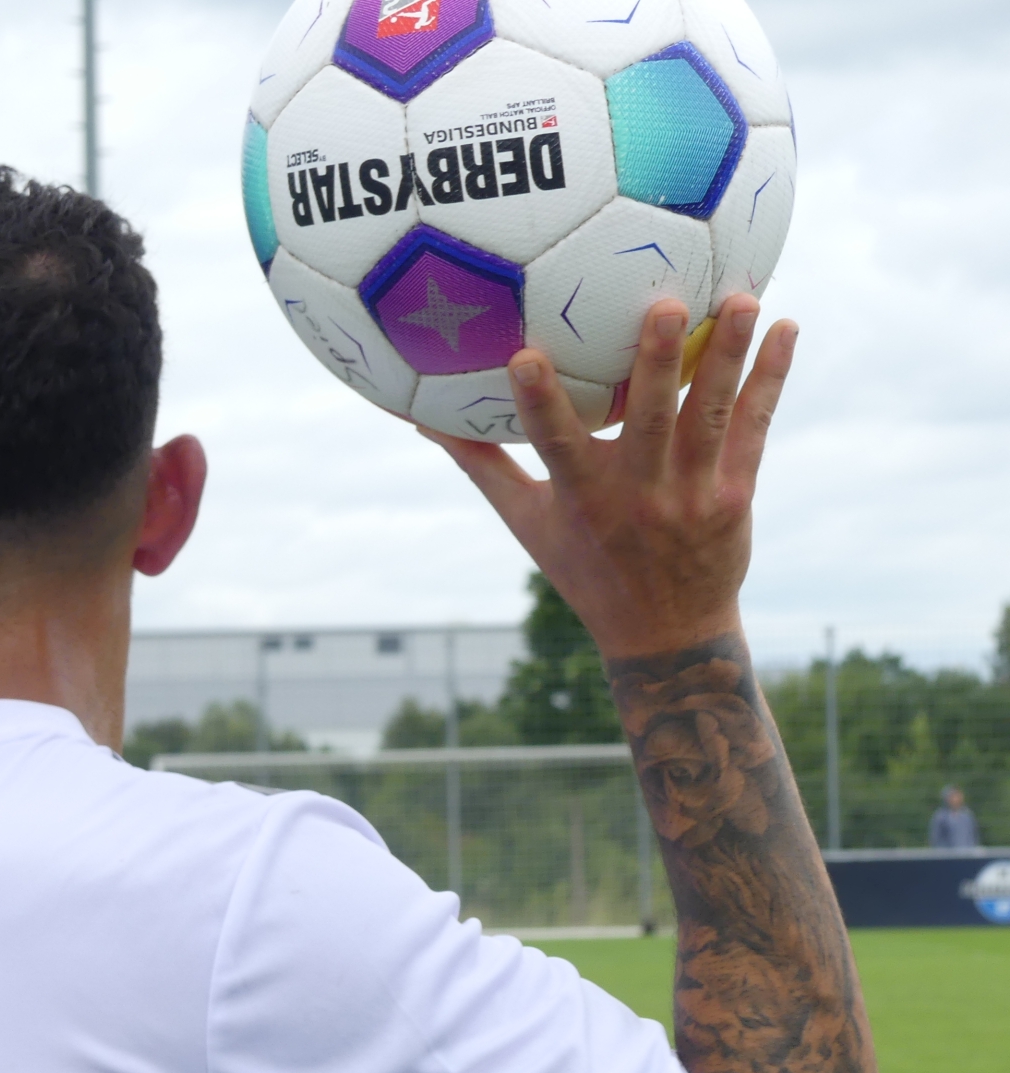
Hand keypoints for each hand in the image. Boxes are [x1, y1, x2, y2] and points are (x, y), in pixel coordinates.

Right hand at [422, 295, 797, 659]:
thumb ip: (484, 466)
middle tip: (666, 304)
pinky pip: (754, 427)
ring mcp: (691, 493)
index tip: (523, 357)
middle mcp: (639, 494)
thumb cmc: (585, 569)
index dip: (539, 403)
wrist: (667, 632)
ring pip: (711, 415)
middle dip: (658, 361)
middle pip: (650, 421)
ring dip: (729, 355)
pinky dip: (771, 377)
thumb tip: (424, 420)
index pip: (555, 445)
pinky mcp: (734, 492)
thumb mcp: (527, 523)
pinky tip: (787, 331)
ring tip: (744, 300)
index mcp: (582, 497)